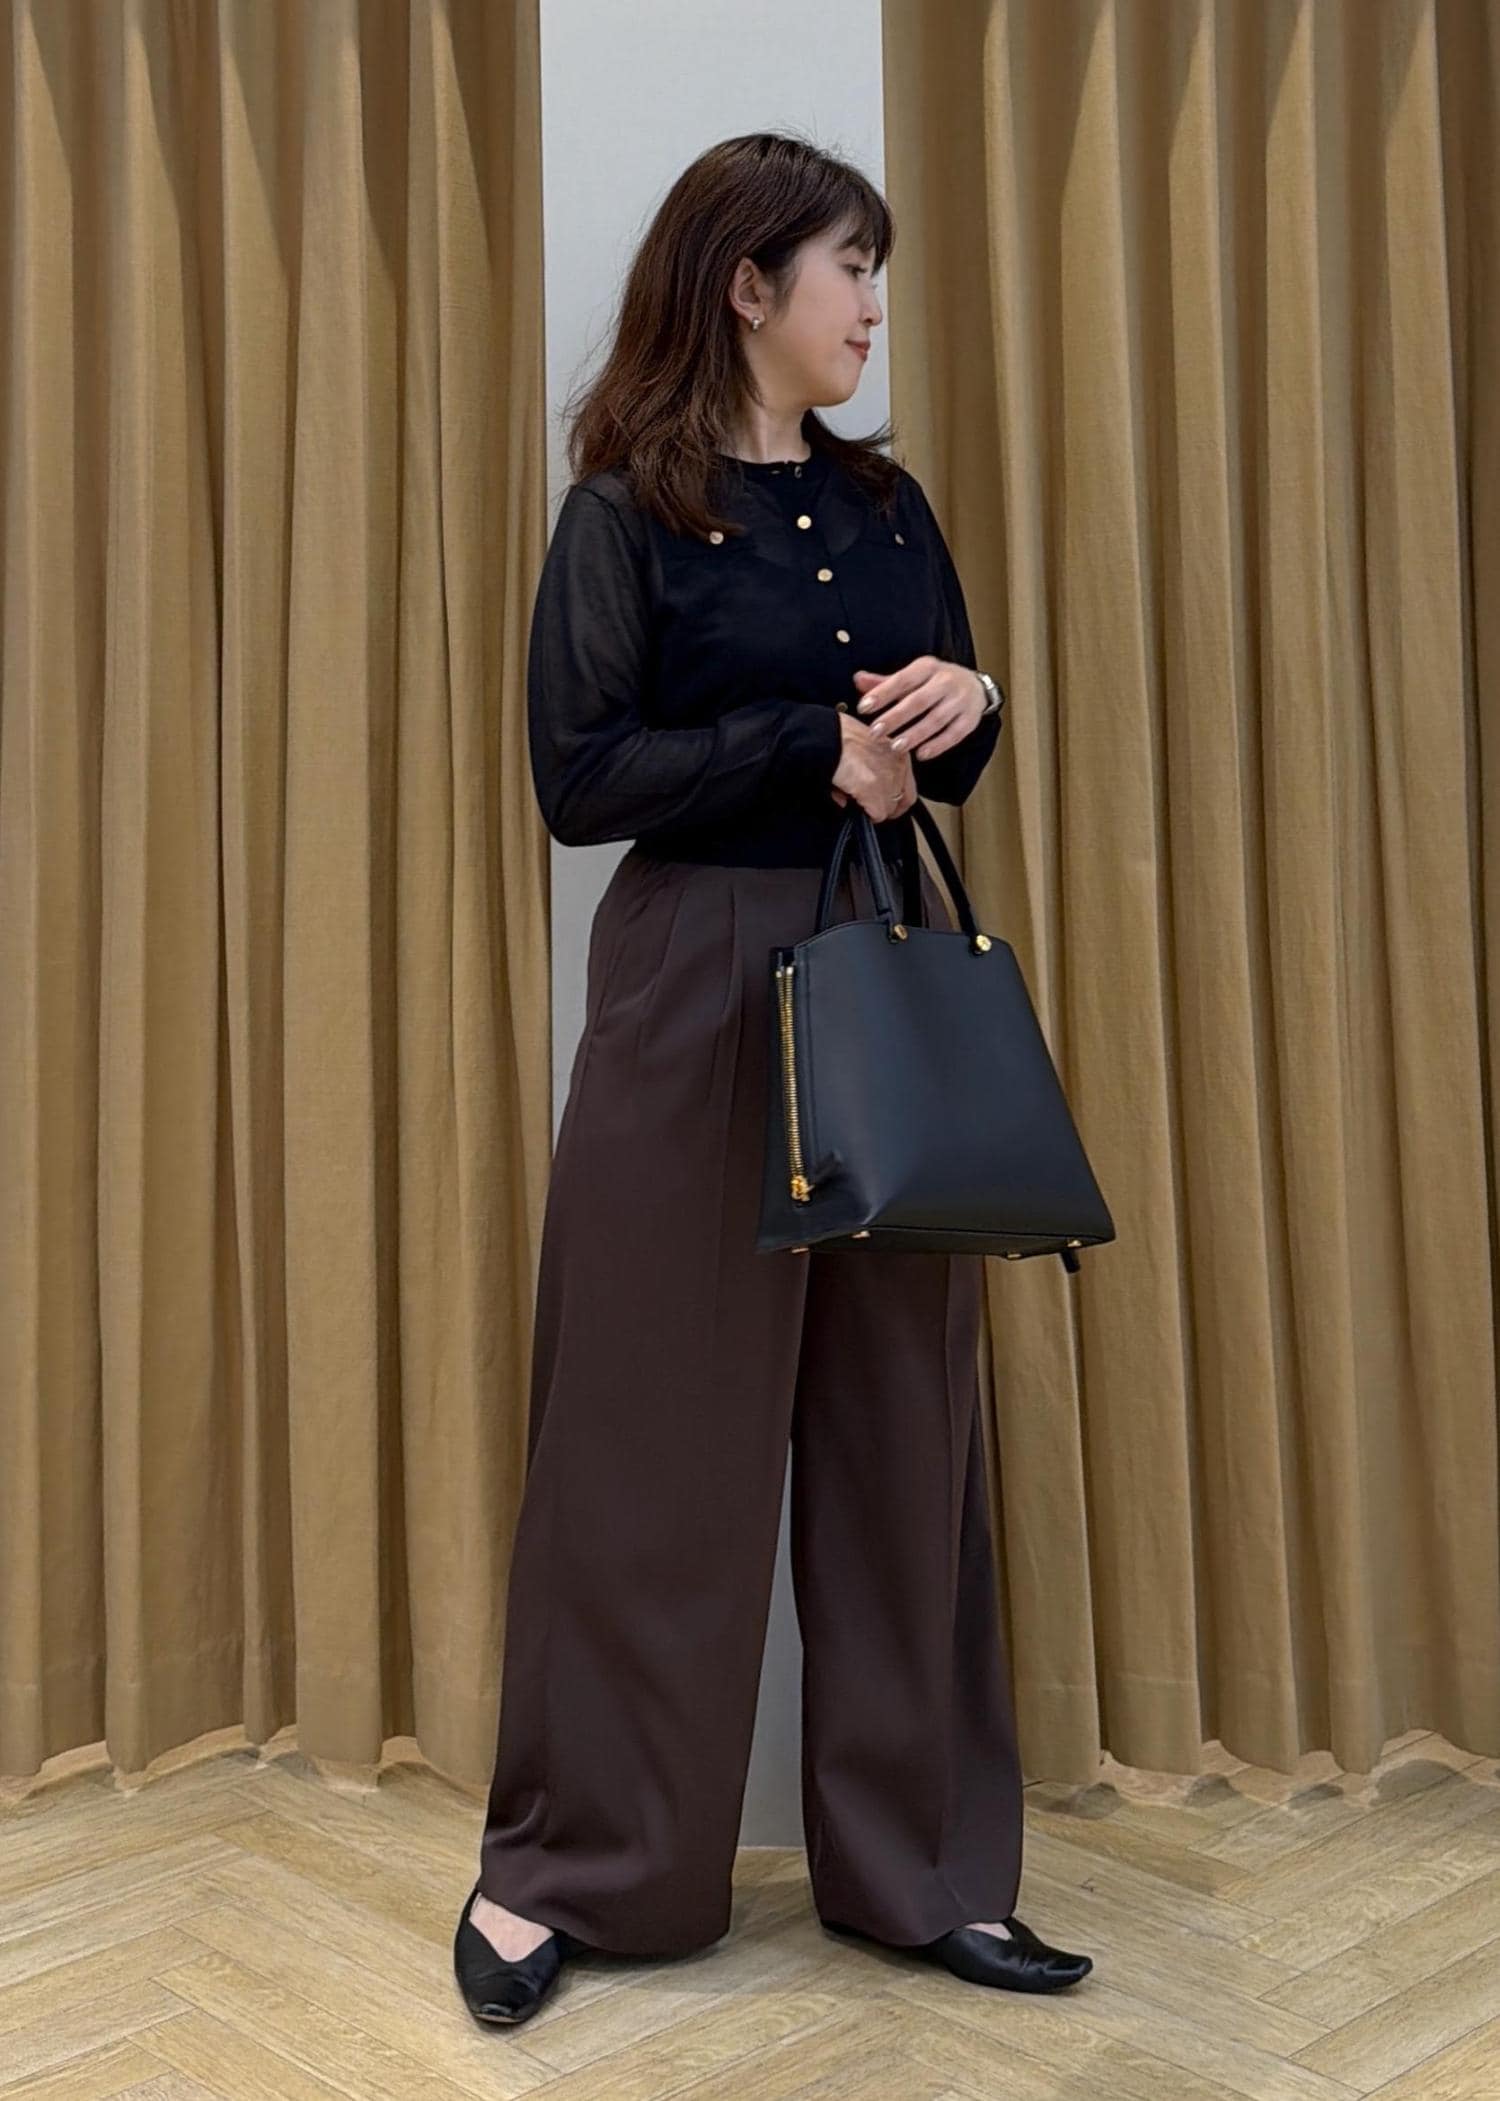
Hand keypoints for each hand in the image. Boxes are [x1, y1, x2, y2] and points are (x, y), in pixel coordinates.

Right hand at [830, 709, 917, 821]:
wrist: (826, 736)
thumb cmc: (841, 735)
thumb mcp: (867, 745)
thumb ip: (871, 767)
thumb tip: (865, 784)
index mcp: (899, 753)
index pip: (909, 786)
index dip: (897, 798)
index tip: (887, 804)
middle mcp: (898, 767)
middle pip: (902, 800)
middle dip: (887, 807)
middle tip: (875, 812)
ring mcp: (887, 780)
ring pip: (889, 809)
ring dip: (875, 811)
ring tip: (860, 806)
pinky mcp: (873, 791)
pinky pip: (877, 814)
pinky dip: (867, 816)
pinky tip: (855, 809)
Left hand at [850, 657, 985, 760]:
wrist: (976, 686)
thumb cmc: (936, 682)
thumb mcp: (913, 676)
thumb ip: (885, 682)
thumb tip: (857, 679)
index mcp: (927, 667)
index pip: (902, 680)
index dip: (882, 694)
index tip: (863, 707)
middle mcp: (946, 681)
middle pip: (918, 701)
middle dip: (895, 717)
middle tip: (875, 732)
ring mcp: (960, 700)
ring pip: (936, 719)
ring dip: (915, 734)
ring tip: (895, 746)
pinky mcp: (970, 719)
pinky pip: (954, 734)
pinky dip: (938, 745)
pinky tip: (922, 754)